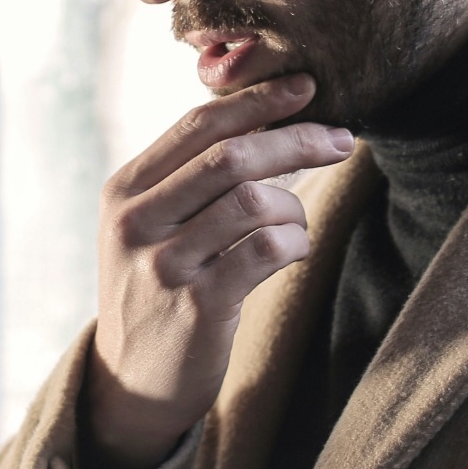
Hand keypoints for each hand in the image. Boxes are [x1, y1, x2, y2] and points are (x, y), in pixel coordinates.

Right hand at [85, 74, 354, 468]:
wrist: (132, 382)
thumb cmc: (158, 292)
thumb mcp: (150, 228)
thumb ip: (188, 178)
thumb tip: (262, 118)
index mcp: (125, 190)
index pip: (198, 126)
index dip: (257, 100)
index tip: (305, 86)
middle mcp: (137, 222)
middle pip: (231, 156)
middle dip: (296, 139)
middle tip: (342, 139)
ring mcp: (164, 265)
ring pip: (254, 201)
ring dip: (294, 206)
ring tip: (297, 224)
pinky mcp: (197, 306)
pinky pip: (267, 250)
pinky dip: (295, 243)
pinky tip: (293, 252)